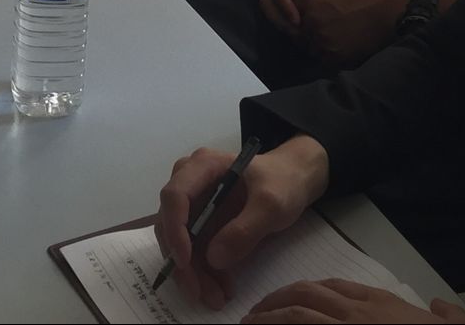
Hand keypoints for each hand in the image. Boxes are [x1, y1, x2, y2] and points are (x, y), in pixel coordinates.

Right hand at [153, 136, 329, 311]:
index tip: (185, 260)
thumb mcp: (272, 203)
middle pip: (171, 224)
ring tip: (216, 297)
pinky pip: (195, 250)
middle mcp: (191, 183)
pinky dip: (204, 272)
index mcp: (202, 166)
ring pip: (180, 243)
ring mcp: (195, 204)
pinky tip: (221, 288)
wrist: (293, 181)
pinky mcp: (202, 223)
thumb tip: (214, 258)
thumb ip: (245, 229)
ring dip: (194, 273)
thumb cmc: (282, 182)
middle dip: (184, 262)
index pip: (174, 195)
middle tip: (200, 292)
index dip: (175, 228)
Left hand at [244, 279, 464, 322]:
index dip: (303, 292)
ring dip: (267, 318)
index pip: (333, 288)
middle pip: (305, 295)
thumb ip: (447, 314)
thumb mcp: (455, 324)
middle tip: (254, 314)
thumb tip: (441, 306)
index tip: (285, 300)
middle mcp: (360, 312)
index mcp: (380, 303)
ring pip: (296, 314)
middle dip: (275, 301)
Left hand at [296, 0, 411, 67]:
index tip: (305, 17)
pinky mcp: (337, 57)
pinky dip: (330, 56)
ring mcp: (325, 42)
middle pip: (299, 33)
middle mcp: (314, 23)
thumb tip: (304, 5)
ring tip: (333, 39)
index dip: (298, 15)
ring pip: (311, 48)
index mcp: (312, 3)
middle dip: (306, 32)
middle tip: (322, 30)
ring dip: (318, 46)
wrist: (390, 9)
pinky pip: (325, 61)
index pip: (292, 13)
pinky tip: (341, 48)